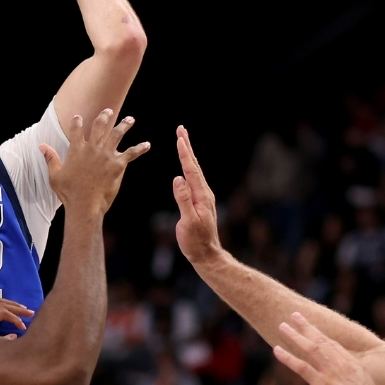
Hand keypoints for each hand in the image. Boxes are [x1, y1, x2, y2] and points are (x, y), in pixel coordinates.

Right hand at [40, 108, 148, 214]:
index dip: (77, 122)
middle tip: (108, 111)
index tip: (78, 116)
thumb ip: (50, 158)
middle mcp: (92, 148)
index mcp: (77, 150)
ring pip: (117, 134)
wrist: (85, 205)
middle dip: (104, 117)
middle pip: (99, 126)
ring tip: (130, 119)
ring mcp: (106, 155)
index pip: (76, 130)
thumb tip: (41, 146)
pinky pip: (132, 153)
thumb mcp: (55, 175)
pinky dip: (140, 148)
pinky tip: (147, 144)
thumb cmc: (69, 193)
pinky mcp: (118, 164)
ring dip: (124, 125)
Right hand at [172, 126, 223, 264]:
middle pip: (194, 165)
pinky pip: (192, 179)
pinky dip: (188, 168)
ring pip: (194, 171)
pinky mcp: (198, 202)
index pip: (191, 170)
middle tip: (181, 129)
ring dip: (188, 155)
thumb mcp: (188, 221)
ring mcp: (202, 197)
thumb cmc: (196, 241)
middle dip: (187, 146)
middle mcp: (203, 193)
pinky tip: (185, 168)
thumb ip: (183, 200)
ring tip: (182, 141)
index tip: (179, 137)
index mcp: (201, 195)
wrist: (206, 255)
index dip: (185, 153)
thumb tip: (178, 178)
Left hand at [273, 313, 384, 384]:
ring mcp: (331, 372)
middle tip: (295, 315)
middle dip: (307, 326)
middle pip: (322, 340)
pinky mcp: (321, 384)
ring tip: (282, 326)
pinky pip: (301, 367)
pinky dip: (288, 357)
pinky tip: (277, 350)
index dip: (322, 336)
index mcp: (353, 365)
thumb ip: (355, 381)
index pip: (334, 345)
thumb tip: (349, 384)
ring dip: (295, 335)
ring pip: (311, 347)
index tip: (312, 328)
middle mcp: (342, 364)